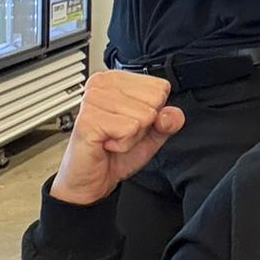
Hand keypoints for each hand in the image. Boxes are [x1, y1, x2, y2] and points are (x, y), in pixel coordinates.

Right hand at [50, 71, 183, 205]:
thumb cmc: (115, 154)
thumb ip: (169, 121)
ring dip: (132, 137)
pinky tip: (106, 144)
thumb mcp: (152, 135)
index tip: (131, 122)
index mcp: (118, 79)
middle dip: (143, 125)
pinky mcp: (89, 119)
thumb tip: (170, 114)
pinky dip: (123, 144)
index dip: (153, 112)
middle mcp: (103, 83)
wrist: (91, 180)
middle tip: (120, 133)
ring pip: (143, 116)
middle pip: (154, 100)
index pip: (160, 87)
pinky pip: (128, 129)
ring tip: (112, 138)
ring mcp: (93, 99)